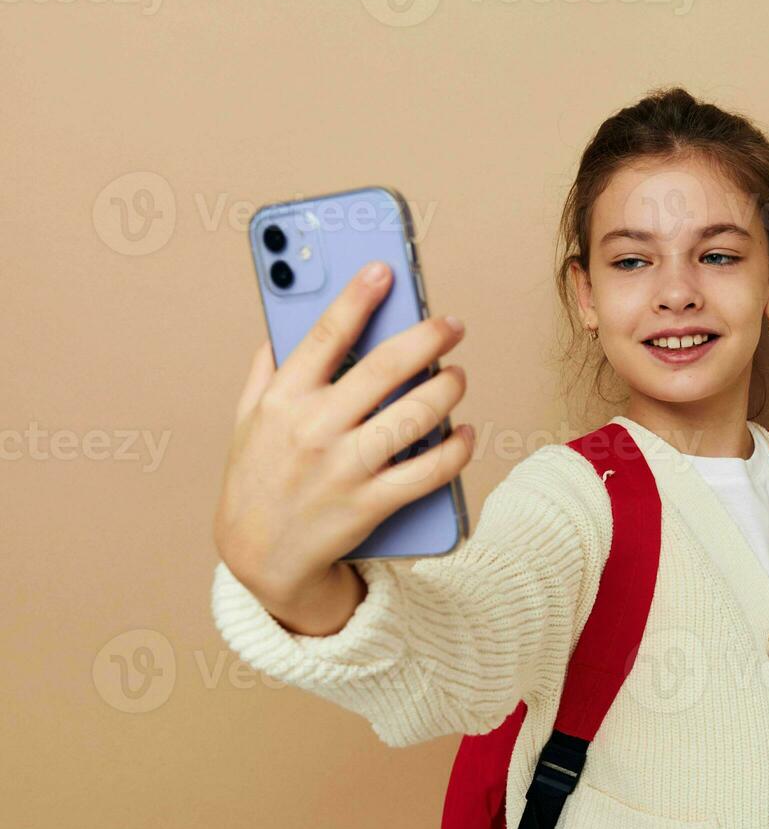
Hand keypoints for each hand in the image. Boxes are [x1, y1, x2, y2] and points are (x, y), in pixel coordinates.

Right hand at [212, 261, 472, 628]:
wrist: (258, 558)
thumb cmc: (255, 480)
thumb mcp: (245, 421)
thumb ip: (264, 373)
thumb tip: (281, 328)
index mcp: (283, 400)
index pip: (323, 336)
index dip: (356, 298)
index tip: (383, 270)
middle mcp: (313, 429)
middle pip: (382, 369)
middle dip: (426, 338)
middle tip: (452, 325)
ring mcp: (343, 468)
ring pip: (413, 417)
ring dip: (446, 390)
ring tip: (457, 376)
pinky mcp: (369, 504)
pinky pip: (427, 472)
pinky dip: (454, 450)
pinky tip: (464, 433)